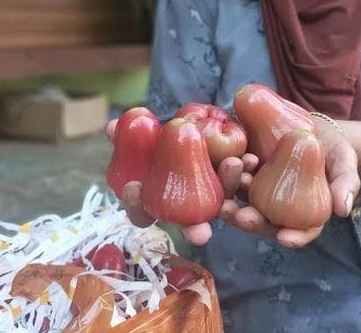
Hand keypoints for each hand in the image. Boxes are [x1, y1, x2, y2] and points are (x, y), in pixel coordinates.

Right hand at [104, 118, 255, 245]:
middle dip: (194, 230)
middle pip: (187, 225)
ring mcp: (210, 201)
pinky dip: (243, 174)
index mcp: (155, 202)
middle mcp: (184, 210)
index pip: (141, 212)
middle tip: (200, 234)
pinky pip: (238, 185)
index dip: (136, 205)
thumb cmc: (159, 143)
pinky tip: (249, 160)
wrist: (193, 132)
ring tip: (234, 169)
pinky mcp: (232, 188)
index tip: (133, 188)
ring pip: (220, 206)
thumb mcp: (142, 137)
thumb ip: (128, 134)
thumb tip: (111, 126)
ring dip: (227, 191)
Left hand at [220, 119, 359, 248]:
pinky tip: (237, 159)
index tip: (285, 238)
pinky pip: (232, 178)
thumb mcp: (344, 162)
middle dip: (248, 222)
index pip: (299, 233)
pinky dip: (230, 173)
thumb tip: (343, 210)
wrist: (311, 126)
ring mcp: (257, 191)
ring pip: (240, 200)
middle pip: (261, 222)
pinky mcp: (244, 172)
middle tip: (242, 215)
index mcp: (303, 215)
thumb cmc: (333, 148)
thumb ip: (346, 183)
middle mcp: (276, 208)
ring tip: (236, 175)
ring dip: (232, 194)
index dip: (293, 238)